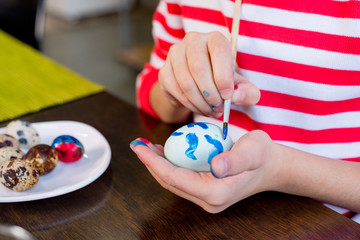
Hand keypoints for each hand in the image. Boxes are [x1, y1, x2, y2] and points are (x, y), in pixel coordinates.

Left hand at [130, 130, 278, 212]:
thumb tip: (216, 167)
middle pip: (170, 182)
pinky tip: (164, 152)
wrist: (271, 166)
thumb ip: (236, 159)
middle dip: (150, 163)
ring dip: (157, 165)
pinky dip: (169, 166)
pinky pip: (181, 179)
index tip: (139, 146)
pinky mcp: (206, 192)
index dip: (153, 162)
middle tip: (138, 144)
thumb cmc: (262, 155)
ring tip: (146, 147)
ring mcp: (207, 199)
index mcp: (216, 193)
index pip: (175, 178)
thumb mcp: (253, 151)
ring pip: (173, 182)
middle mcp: (208, 201)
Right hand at [158, 31, 259, 118]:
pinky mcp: (164, 71)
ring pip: (186, 82)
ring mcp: (175, 55)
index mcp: (215, 38)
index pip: (219, 51)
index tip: (228, 96)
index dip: (223, 76)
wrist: (197, 85)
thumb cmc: (221, 81)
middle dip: (210, 93)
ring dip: (200, 102)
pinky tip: (199, 108)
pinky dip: (190, 105)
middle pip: (199, 67)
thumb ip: (246, 92)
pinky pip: (176, 91)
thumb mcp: (239, 86)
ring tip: (211, 111)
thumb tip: (236, 97)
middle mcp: (193, 41)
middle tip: (218, 108)